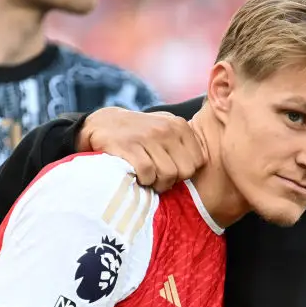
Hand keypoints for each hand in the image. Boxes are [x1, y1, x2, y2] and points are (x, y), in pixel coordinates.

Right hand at [78, 108, 207, 190]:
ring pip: (167, 175)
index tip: (169, 168)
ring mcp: (147, 136)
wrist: (103, 124)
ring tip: (146, 175)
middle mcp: (166, 129)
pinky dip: (142, 180)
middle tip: (156, 176)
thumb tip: (202, 168)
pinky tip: (136, 174)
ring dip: (155, 182)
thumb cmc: (140, 135)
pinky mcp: (129, 146)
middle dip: (171, 180)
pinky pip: (147, 174)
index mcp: (180, 126)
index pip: (197, 163)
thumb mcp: (166, 130)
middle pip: (184, 172)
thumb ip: (185, 145)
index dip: (183, 172)